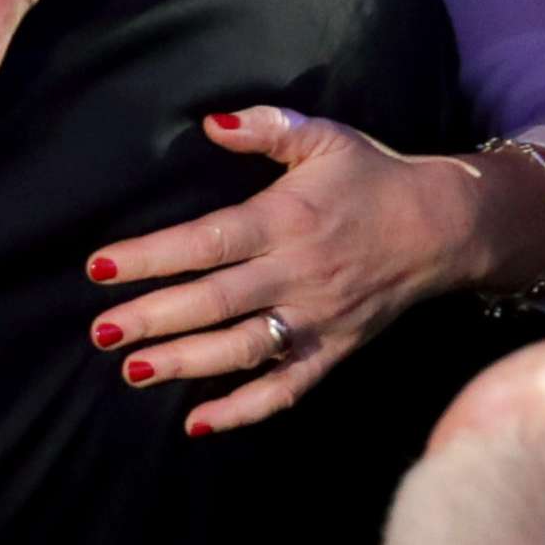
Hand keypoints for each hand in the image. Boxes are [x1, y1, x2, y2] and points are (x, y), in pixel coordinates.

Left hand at [84, 108, 496, 434]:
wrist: (445, 227)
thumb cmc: (372, 177)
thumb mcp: (323, 137)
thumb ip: (266, 126)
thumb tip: (210, 122)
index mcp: (287, 220)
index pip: (207, 241)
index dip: (151, 256)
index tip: (99, 267)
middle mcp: (298, 274)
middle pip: (216, 302)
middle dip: (154, 318)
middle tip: (101, 333)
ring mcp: (318, 319)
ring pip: (245, 350)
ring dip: (187, 364)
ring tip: (133, 371)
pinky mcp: (335, 351)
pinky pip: (288, 390)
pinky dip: (244, 410)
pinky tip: (198, 423)